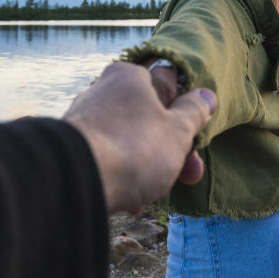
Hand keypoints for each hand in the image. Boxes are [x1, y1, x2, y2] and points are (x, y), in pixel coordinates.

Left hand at [64, 62, 214, 213]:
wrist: (72, 183)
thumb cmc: (134, 149)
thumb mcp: (177, 130)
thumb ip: (194, 112)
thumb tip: (206, 95)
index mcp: (130, 77)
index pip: (169, 84)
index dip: (188, 113)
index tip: (197, 136)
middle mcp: (103, 92)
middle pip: (149, 118)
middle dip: (172, 150)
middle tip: (189, 176)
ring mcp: (85, 121)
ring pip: (130, 142)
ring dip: (148, 168)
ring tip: (151, 195)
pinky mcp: (72, 149)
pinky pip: (108, 160)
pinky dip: (123, 177)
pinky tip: (130, 201)